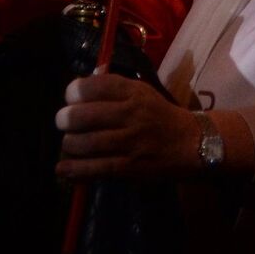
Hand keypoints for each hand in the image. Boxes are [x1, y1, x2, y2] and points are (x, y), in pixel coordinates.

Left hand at [55, 72, 199, 181]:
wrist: (192, 144)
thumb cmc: (161, 116)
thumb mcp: (143, 93)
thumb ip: (113, 88)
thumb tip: (81, 84)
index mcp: (135, 92)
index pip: (96, 85)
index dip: (75, 91)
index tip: (71, 98)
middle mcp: (133, 114)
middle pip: (84, 115)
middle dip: (65, 119)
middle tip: (63, 123)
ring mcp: (131, 141)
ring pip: (86, 143)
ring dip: (69, 144)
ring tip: (69, 143)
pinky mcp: (130, 166)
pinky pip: (95, 168)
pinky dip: (74, 169)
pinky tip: (62, 168)